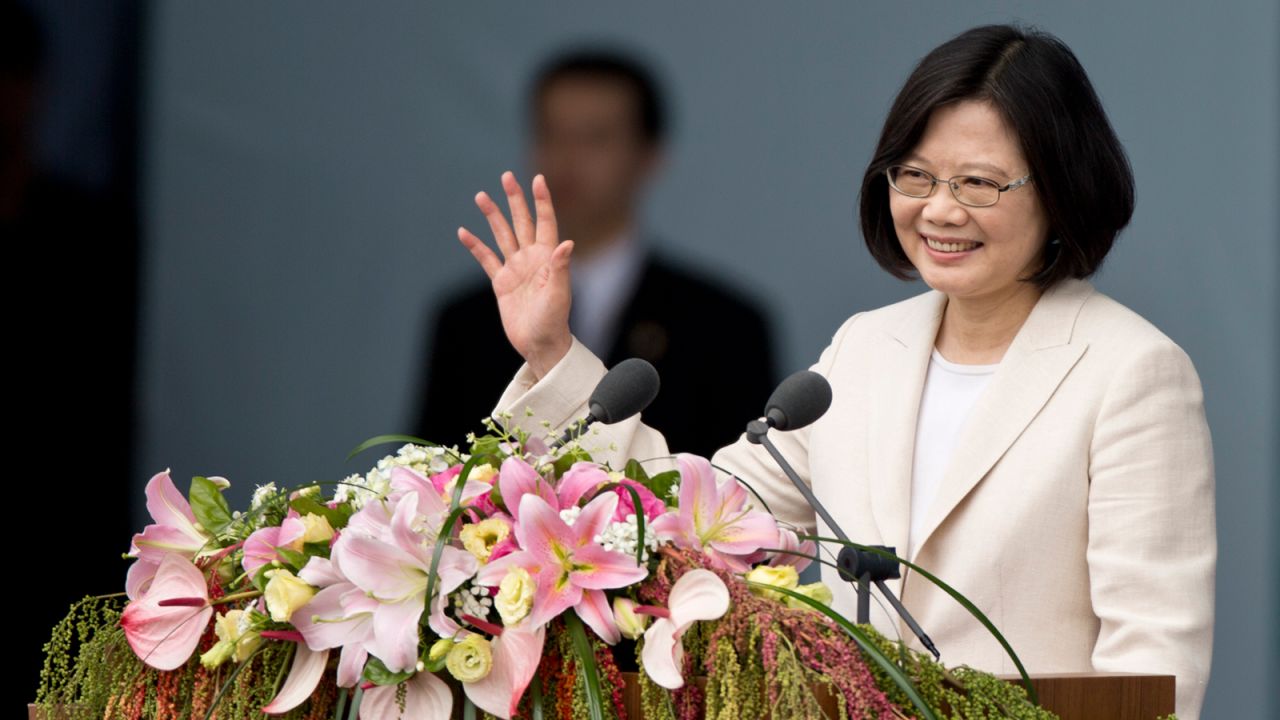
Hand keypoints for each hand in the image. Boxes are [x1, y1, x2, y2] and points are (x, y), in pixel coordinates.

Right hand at [457, 171, 573, 379]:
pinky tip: (464, 232)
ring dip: (492, 216)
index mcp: (548, 257)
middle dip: (514, 200)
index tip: (537, 179)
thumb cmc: (554, 320)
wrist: (539, 344)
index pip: (545, 222)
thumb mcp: (559, 293)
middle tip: (506, 177)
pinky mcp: (502, 282)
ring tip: (481, 196)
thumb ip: (560, 267)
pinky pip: (486, 259)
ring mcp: (516, 269)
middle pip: (521, 222)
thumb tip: (567, 243)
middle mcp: (532, 258)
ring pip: (502, 235)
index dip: (541, 200)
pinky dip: (475, 246)